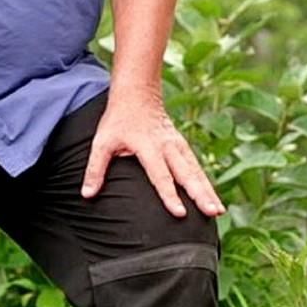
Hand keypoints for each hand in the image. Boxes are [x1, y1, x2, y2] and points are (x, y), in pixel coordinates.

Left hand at [81, 89, 223, 219]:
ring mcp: (178, 146)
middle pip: (187, 174)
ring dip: (209, 191)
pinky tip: (214, 200)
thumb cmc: (118, 120)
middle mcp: (168, 146)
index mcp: (148, 146)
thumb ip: (95, 168)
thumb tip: (87, 194)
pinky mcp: (182, 147)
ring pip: (196, 172)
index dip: (169, 195)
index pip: (160, 175)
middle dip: (200, 194)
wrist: (137, 94)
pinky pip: (197, 167)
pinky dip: (207, 183)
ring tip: (219, 212)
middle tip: (213, 212)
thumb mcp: (102, 142)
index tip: (180, 213)